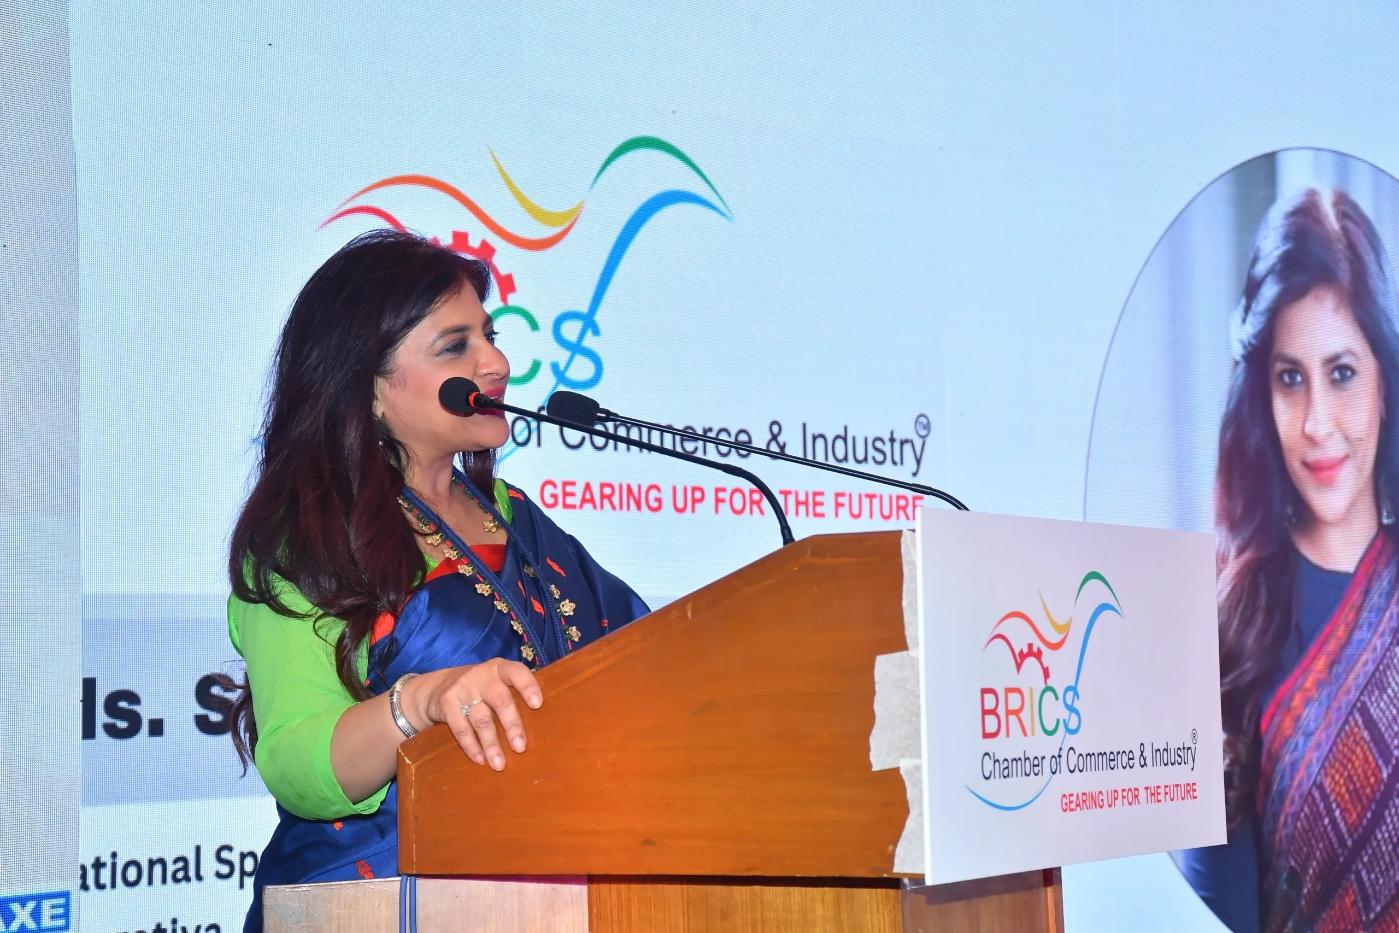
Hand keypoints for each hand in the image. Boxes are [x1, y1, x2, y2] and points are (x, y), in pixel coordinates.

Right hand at [408, 659, 542, 770]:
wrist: (438, 686)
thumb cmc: (482, 688)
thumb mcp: (497, 682)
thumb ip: (514, 694)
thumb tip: (545, 724)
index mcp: (500, 668)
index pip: (516, 673)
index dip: (527, 687)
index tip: (537, 705)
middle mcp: (482, 676)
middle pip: (500, 701)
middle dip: (511, 725)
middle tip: (520, 747)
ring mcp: (463, 689)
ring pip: (480, 720)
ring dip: (491, 744)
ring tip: (499, 764)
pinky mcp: (447, 704)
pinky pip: (461, 729)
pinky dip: (472, 747)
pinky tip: (481, 760)